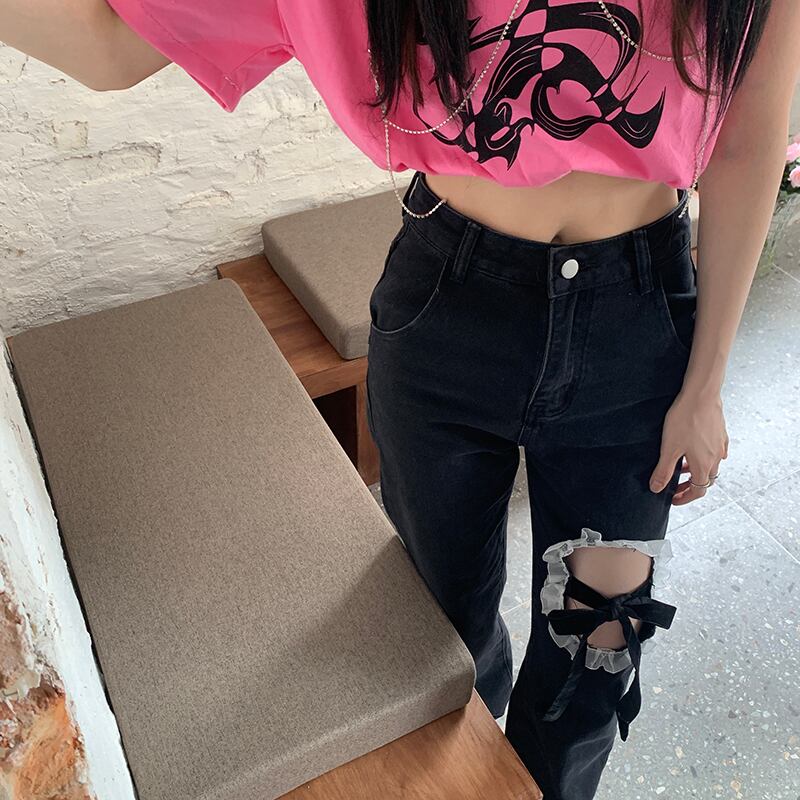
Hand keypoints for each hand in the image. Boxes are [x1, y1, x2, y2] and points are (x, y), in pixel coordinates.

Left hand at [649, 387, 728, 503]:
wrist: (701, 395)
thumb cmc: (685, 420)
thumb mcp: (669, 449)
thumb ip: (663, 471)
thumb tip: (656, 489)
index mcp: (703, 465)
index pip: (698, 491)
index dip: (685, 498)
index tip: (673, 500)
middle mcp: (716, 458)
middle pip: (706, 480)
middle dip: (690, 486)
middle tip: (675, 487)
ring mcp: (720, 445)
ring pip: (711, 465)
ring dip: (696, 471)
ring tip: (680, 467)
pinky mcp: (720, 433)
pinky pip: (715, 452)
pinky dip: (704, 456)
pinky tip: (695, 450)